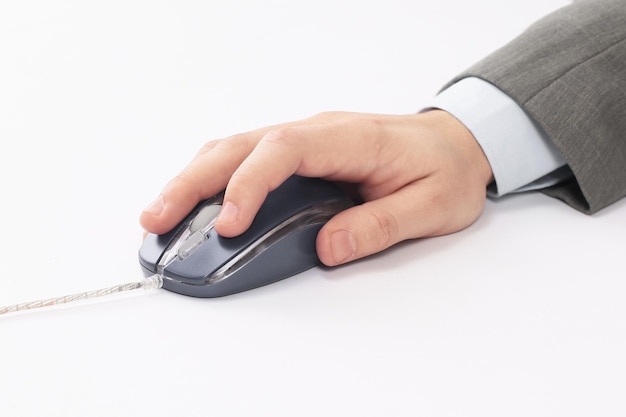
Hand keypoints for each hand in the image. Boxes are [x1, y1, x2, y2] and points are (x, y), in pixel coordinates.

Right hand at [140, 110, 492, 265]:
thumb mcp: (432, 206)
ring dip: (192, 180)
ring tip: (159, 216)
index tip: (228, 225)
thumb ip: (380, 226)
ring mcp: (303, 140)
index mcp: (349, 138)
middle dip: (193, 181)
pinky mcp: (297, 155)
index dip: (248, 183)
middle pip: (240, 146)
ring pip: (233, 149)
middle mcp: (316, 132)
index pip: (283, 149)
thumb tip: (327, 247)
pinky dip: (213, 180)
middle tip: (157, 218)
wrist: (455, 143)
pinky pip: (245, 160)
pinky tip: (194, 205)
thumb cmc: (444, 169)